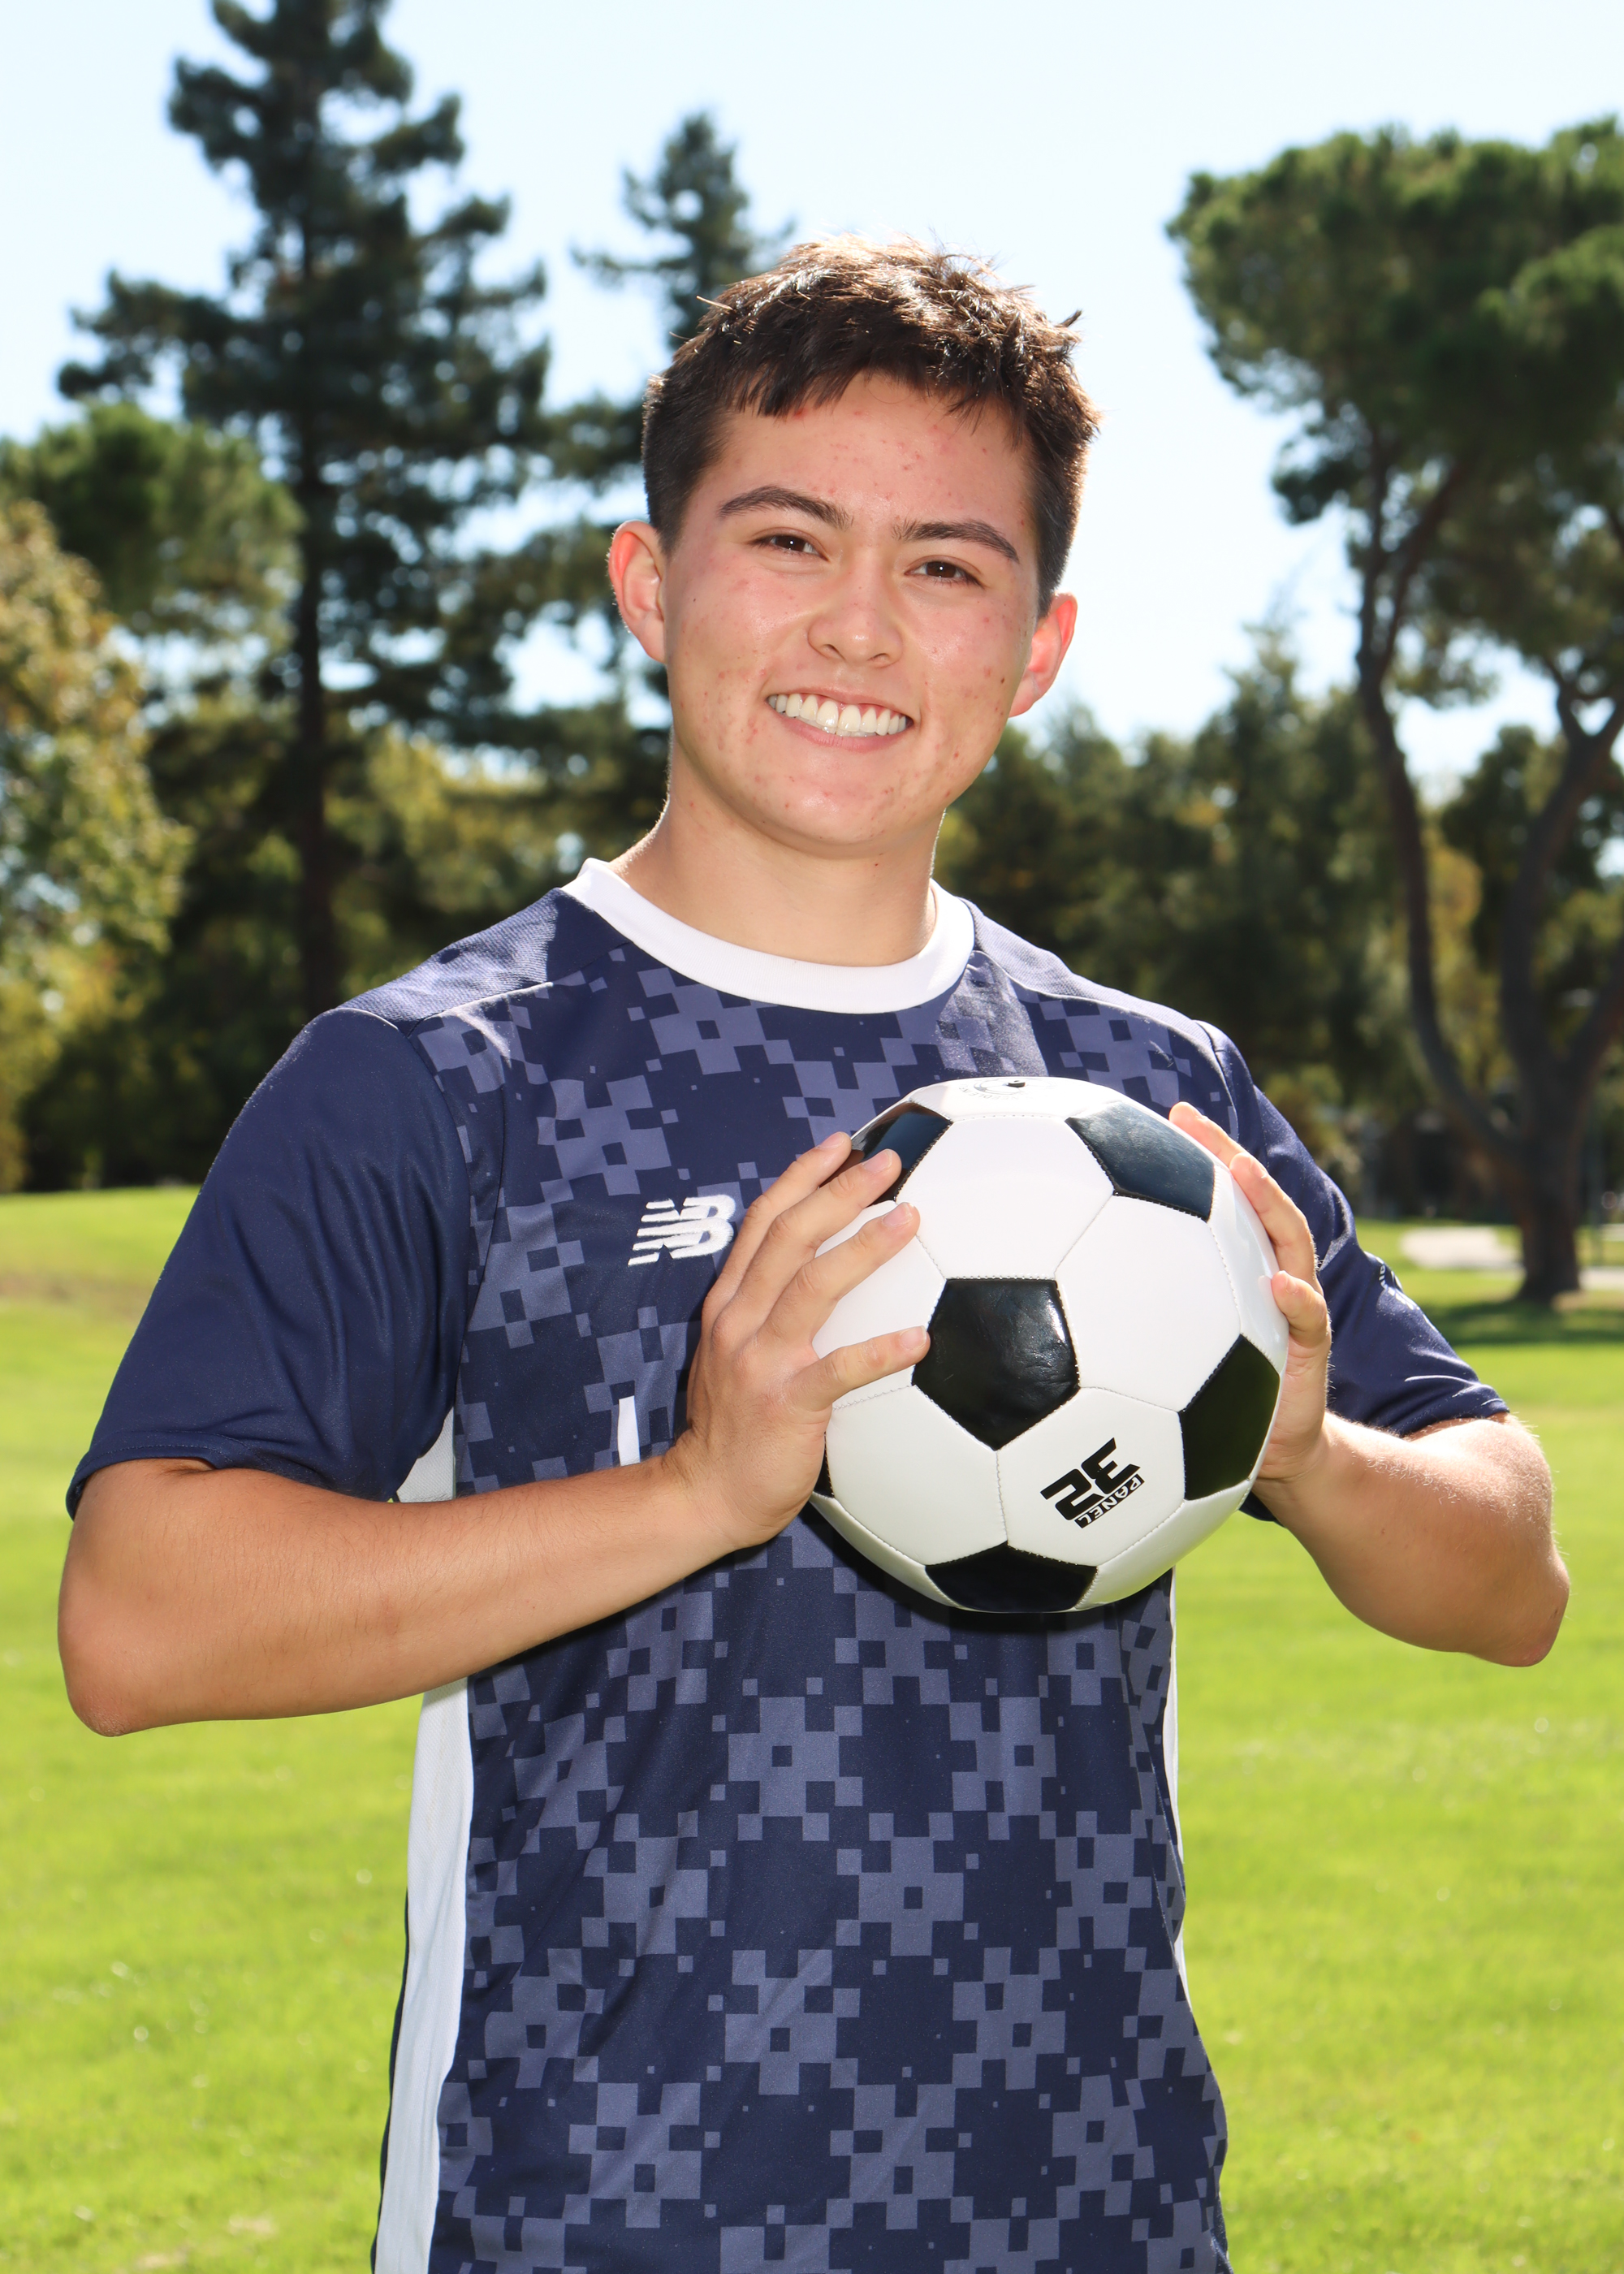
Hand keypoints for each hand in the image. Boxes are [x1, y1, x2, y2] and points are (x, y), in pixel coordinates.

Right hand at [664, 1133, 927, 1556]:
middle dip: (838, 1192)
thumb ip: (768, 1311)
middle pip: (789, 1236)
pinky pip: (839, 1370)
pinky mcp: (786, 1403)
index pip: (764, 1221)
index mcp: (730, 1303)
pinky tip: (919, 1338)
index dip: (801, 1177)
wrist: (704, 1494)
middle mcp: (740, 1321)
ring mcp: (760, 1361)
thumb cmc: (735, 1426)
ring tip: (909, 1220)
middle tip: (887, 1163)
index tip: (841, 1145)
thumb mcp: (734, 1353)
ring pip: (812, 1287)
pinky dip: (880, 1350)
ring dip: (863, 1248)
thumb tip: (824, 1272)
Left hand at [1168, 1103, 1330, 1487]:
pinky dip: (1295, 1302)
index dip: (1199, 1155)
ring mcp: (1295, 1307)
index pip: (1220, 1200)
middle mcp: (1267, 1275)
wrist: (1274, 1451)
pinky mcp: (1310, 1350)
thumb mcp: (1168, 1356)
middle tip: (1192, 1121)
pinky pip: (1309, 1320)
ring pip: (1289, 1243)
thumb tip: (1059, 1293)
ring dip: (1266, 1204)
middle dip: (1228, 1156)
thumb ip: (1136, 1318)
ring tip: (1240, 1173)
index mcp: (1236, 1270)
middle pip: (1255, 1201)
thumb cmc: (1212, 1402)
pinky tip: (1276, 1288)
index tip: (1166, 1115)